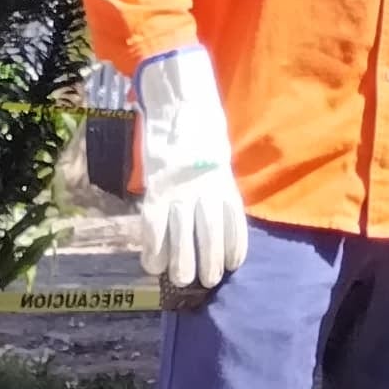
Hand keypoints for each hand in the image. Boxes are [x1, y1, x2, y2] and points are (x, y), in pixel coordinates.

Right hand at [135, 44, 249, 291]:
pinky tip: (153, 265)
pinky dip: (153, 249)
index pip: (234, 221)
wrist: (179, 107)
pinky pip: (153, 228)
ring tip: (181, 279)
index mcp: (224, 182)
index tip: (234, 264)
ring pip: (181, 237)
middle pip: (209, 234)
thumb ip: (221, 184)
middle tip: (208, 280)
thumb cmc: (202, 133)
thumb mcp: (220, 156)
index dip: (235, 245)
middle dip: (209, 261)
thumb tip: (223, 214)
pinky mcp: (155, 192)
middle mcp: (204, 191)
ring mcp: (178, 192)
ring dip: (181, 263)